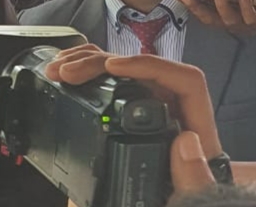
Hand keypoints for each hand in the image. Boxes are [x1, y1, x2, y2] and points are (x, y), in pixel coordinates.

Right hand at [49, 48, 220, 205]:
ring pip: (124, 76)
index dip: (150, 66)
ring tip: (60, 69)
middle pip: (143, 72)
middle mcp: (173, 121)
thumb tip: (186, 143)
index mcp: (195, 138)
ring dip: (89, 65)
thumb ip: (193, 182)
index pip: (186, 82)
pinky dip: (88, 79)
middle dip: (101, 63)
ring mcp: (148, 120)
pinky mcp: (125, 127)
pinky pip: (111, 90)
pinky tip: (67, 75)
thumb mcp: (189, 204)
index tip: (112, 68)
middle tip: (69, 72)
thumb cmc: (181, 206)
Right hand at [178, 0, 255, 36]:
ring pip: (229, 20)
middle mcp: (233, 25)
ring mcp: (247, 26)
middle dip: (197, 8)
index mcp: (225, 17)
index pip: (203, 12)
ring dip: (221, 5)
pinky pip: (251, 18)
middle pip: (211, 20)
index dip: (190, 5)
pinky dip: (246, 6)